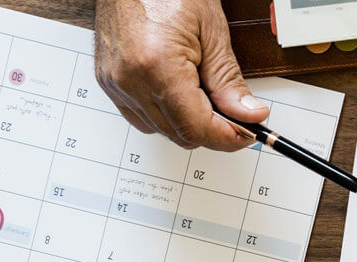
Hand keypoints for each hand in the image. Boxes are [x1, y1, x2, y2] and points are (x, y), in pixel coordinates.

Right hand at [94, 0, 261, 150]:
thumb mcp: (211, 31)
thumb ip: (228, 80)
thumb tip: (248, 115)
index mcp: (157, 66)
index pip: (196, 128)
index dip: (228, 137)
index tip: (248, 132)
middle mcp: (130, 80)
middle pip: (179, 135)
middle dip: (212, 130)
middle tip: (235, 114)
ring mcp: (114, 83)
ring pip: (159, 130)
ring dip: (187, 123)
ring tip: (205, 93)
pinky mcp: (108, 82)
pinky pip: (140, 116)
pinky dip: (164, 113)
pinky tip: (179, 92)